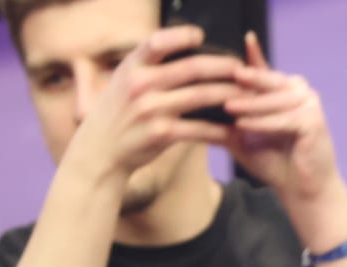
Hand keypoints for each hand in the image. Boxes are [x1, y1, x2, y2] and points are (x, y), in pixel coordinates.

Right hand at [60, 26, 238, 184]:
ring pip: (201, 96)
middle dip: (222, 66)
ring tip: (247, 95)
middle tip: (241, 68)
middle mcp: (140, 84)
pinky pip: (200, 129)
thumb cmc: (119, 113)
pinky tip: (234, 130)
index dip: (181, 36)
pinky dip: (220, 129)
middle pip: (191, 68)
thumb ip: (147, 67)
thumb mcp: (123, 82)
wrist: (100, 152)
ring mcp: (151, 109)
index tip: (201, 35)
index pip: (157, 42)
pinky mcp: (162, 134)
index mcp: (131, 67)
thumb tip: (179, 48)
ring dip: (229, 95)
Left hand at [224, 34, 346, 237]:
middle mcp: (299, 90)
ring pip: (274, 99)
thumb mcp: (242, 133)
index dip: (250, 54)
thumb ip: (226, 115)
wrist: (300, 189)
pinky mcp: (315, 121)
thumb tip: (190, 103)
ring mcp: (309, 104)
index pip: (262, 69)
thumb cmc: (273, 161)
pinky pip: (284, 119)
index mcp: (283, 88)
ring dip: (249, 104)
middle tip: (214, 77)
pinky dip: (262, 122)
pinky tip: (243, 124)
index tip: (232, 38)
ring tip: (226, 107)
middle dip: (242, 81)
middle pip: (268, 80)